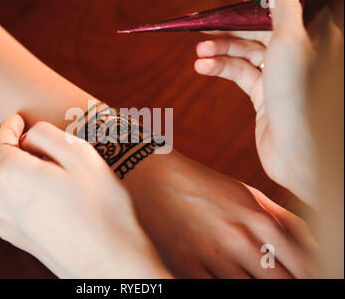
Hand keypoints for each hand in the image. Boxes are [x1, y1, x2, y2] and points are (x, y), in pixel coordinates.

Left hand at [0, 114, 170, 277]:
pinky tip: (40, 191)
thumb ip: (47, 135)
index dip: (9, 125)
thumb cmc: (100, 206)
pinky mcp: (16, 237)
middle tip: (30, 139)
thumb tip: (29, 136)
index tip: (18, 119)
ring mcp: (5, 222)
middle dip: (6, 146)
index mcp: (10, 173)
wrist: (108, 259)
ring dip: (9, 169)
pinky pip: (5, 206)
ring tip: (39, 165)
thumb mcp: (80, 154)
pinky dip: (15, 191)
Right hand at [122, 151, 318, 277]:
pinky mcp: (184, 265)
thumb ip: (281, 218)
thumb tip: (311, 244)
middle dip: (282, 281)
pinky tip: (226, 277)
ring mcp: (209, 254)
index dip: (308, 274)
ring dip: (253, 284)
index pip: (301, 263)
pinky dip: (222, 287)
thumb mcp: (245, 192)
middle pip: (277, 281)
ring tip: (249, 274)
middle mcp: (236, 239)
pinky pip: (212, 290)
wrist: (153, 175)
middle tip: (276, 277)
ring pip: (246, 288)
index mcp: (256, 219)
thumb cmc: (202, 183)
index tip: (303, 275)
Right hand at [194, 0, 316, 204]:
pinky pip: (241, 75)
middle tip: (203, 29)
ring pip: (246, 54)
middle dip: (231, 30)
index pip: (286, 9)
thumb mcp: (291, 41)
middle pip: (260, 32)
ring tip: (198, 54)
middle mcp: (298, 55)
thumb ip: (284, 10)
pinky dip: (221, 69)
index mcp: (312, 37)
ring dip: (221, 51)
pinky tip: (203, 67)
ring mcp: (281, 77)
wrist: (297, 151)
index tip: (238, 1)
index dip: (261, 4)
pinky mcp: (264, 97)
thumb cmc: (300, 94)